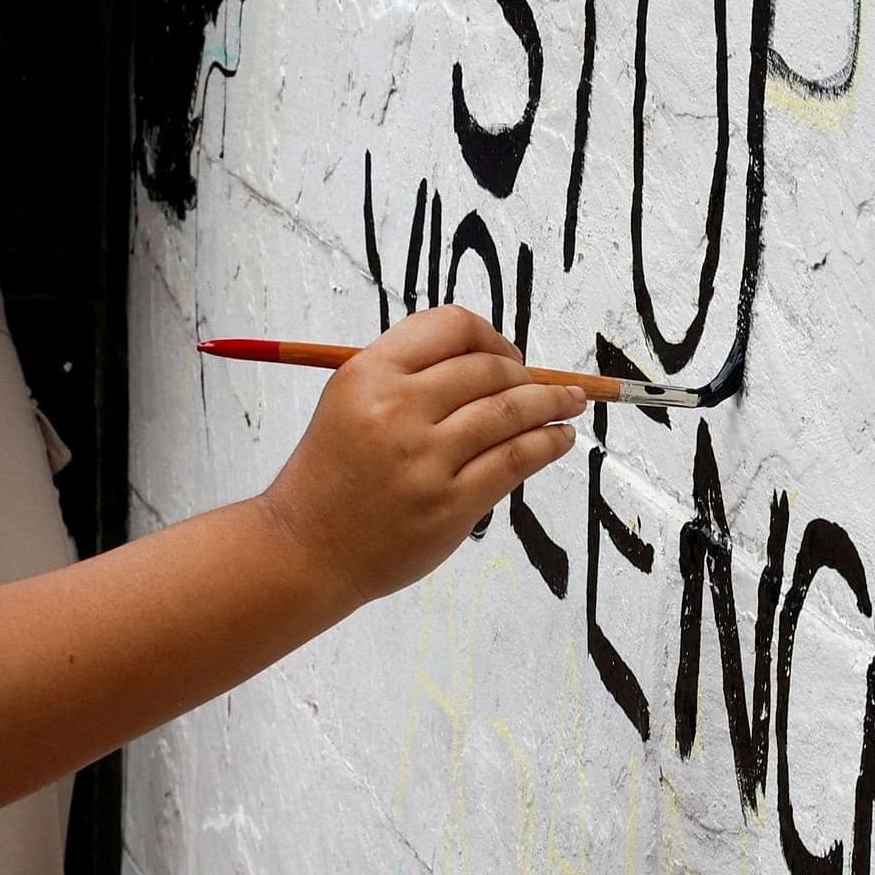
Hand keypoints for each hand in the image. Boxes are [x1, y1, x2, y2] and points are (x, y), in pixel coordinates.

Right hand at [249, 307, 583, 606]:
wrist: (305, 548)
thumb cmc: (331, 474)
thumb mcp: (349, 400)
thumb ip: (408, 375)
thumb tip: (491, 361)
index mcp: (369, 374)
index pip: (451, 327)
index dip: (491, 337)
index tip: (506, 354)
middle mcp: (397, 410)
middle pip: (489, 368)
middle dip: (525, 374)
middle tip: (540, 385)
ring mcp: (425, 460)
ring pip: (511, 411)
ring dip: (552, 403)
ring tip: (569, 403)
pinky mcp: (449, 505)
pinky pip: (517, 460)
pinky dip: (549, 443)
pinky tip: (559, 438)